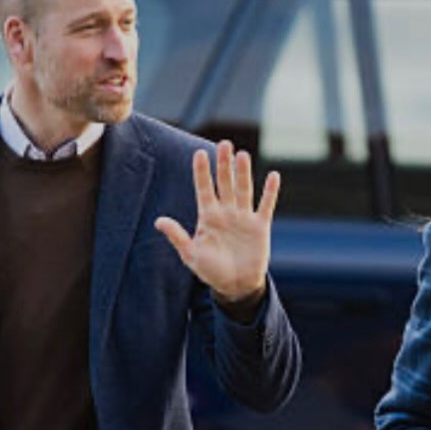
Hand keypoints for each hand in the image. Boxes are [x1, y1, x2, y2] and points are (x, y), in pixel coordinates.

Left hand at [155, 141, 279, 307]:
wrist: (235, 285)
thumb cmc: (211, 270)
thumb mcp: (191, 254)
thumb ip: (177, 236)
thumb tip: (158, 221)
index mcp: (208, 216)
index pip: (204, 189)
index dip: (201, 172)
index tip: (199, 153)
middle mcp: (226, 211)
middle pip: (225, 183)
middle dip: (224, 164)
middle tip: (224, 144)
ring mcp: (243, 217)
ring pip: (243, 189)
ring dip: (243, 173)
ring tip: (242, 154)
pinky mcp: (260, 225)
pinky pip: (265, 205)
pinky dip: (270, 192)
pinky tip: (273, 176)